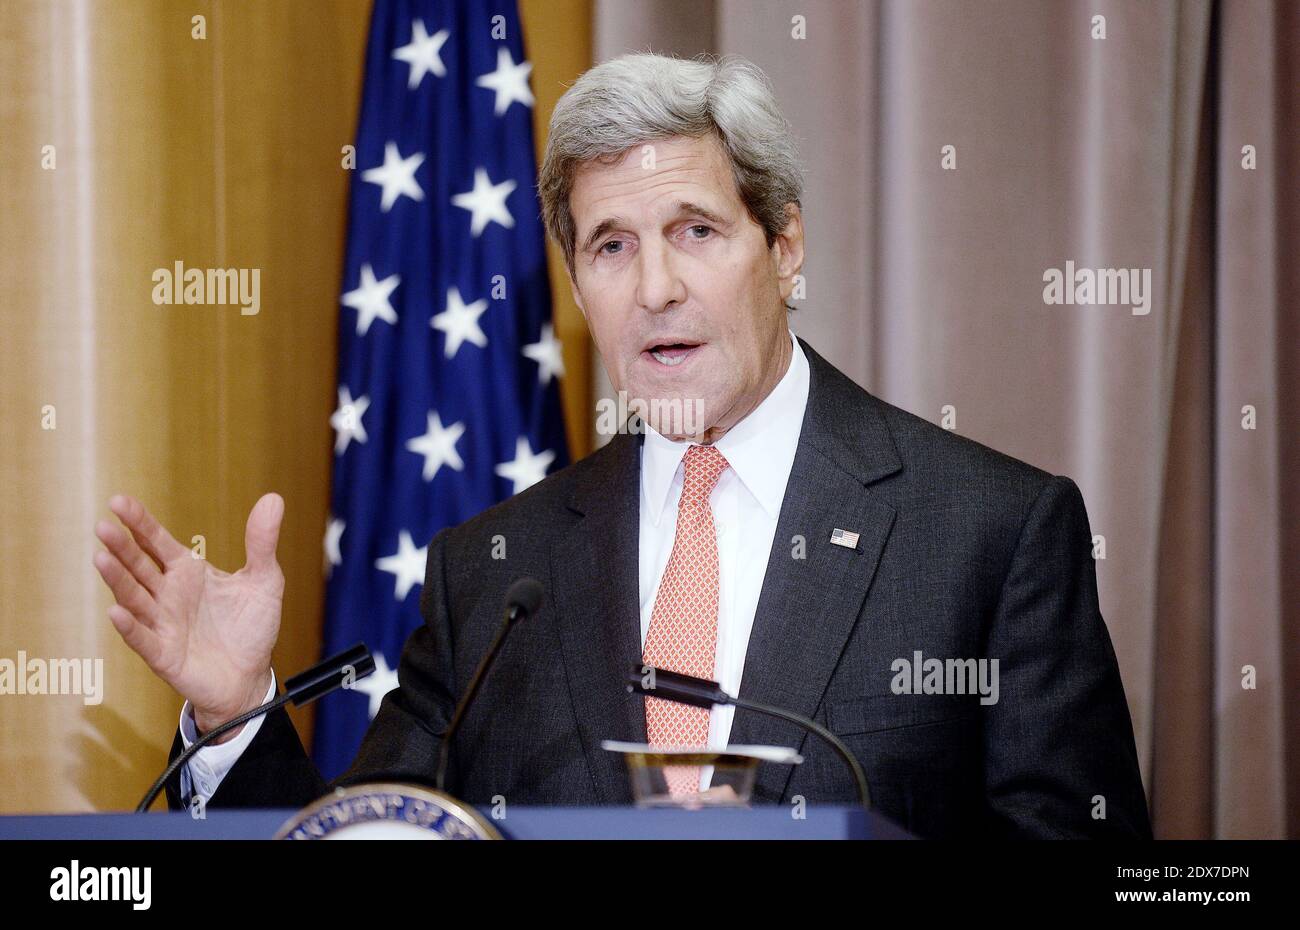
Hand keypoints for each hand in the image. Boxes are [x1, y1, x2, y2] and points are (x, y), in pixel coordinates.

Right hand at [93, 493, 284, 742]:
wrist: (251, 677)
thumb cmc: (252, 628)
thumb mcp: (264, 580)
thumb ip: (262, 542)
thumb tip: (274, 499)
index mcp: (188, 572)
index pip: (156, 542)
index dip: (139, 523)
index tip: (119, 502)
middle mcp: (168, 595)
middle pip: (138, 566)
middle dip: (121, 547)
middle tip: (103, 526)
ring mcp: (162, 623)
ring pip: (133, 598)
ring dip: (118, 579)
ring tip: (101, 558)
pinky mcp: (163, 654)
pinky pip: (142, 638)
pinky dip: (130, 626)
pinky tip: (117, 612)